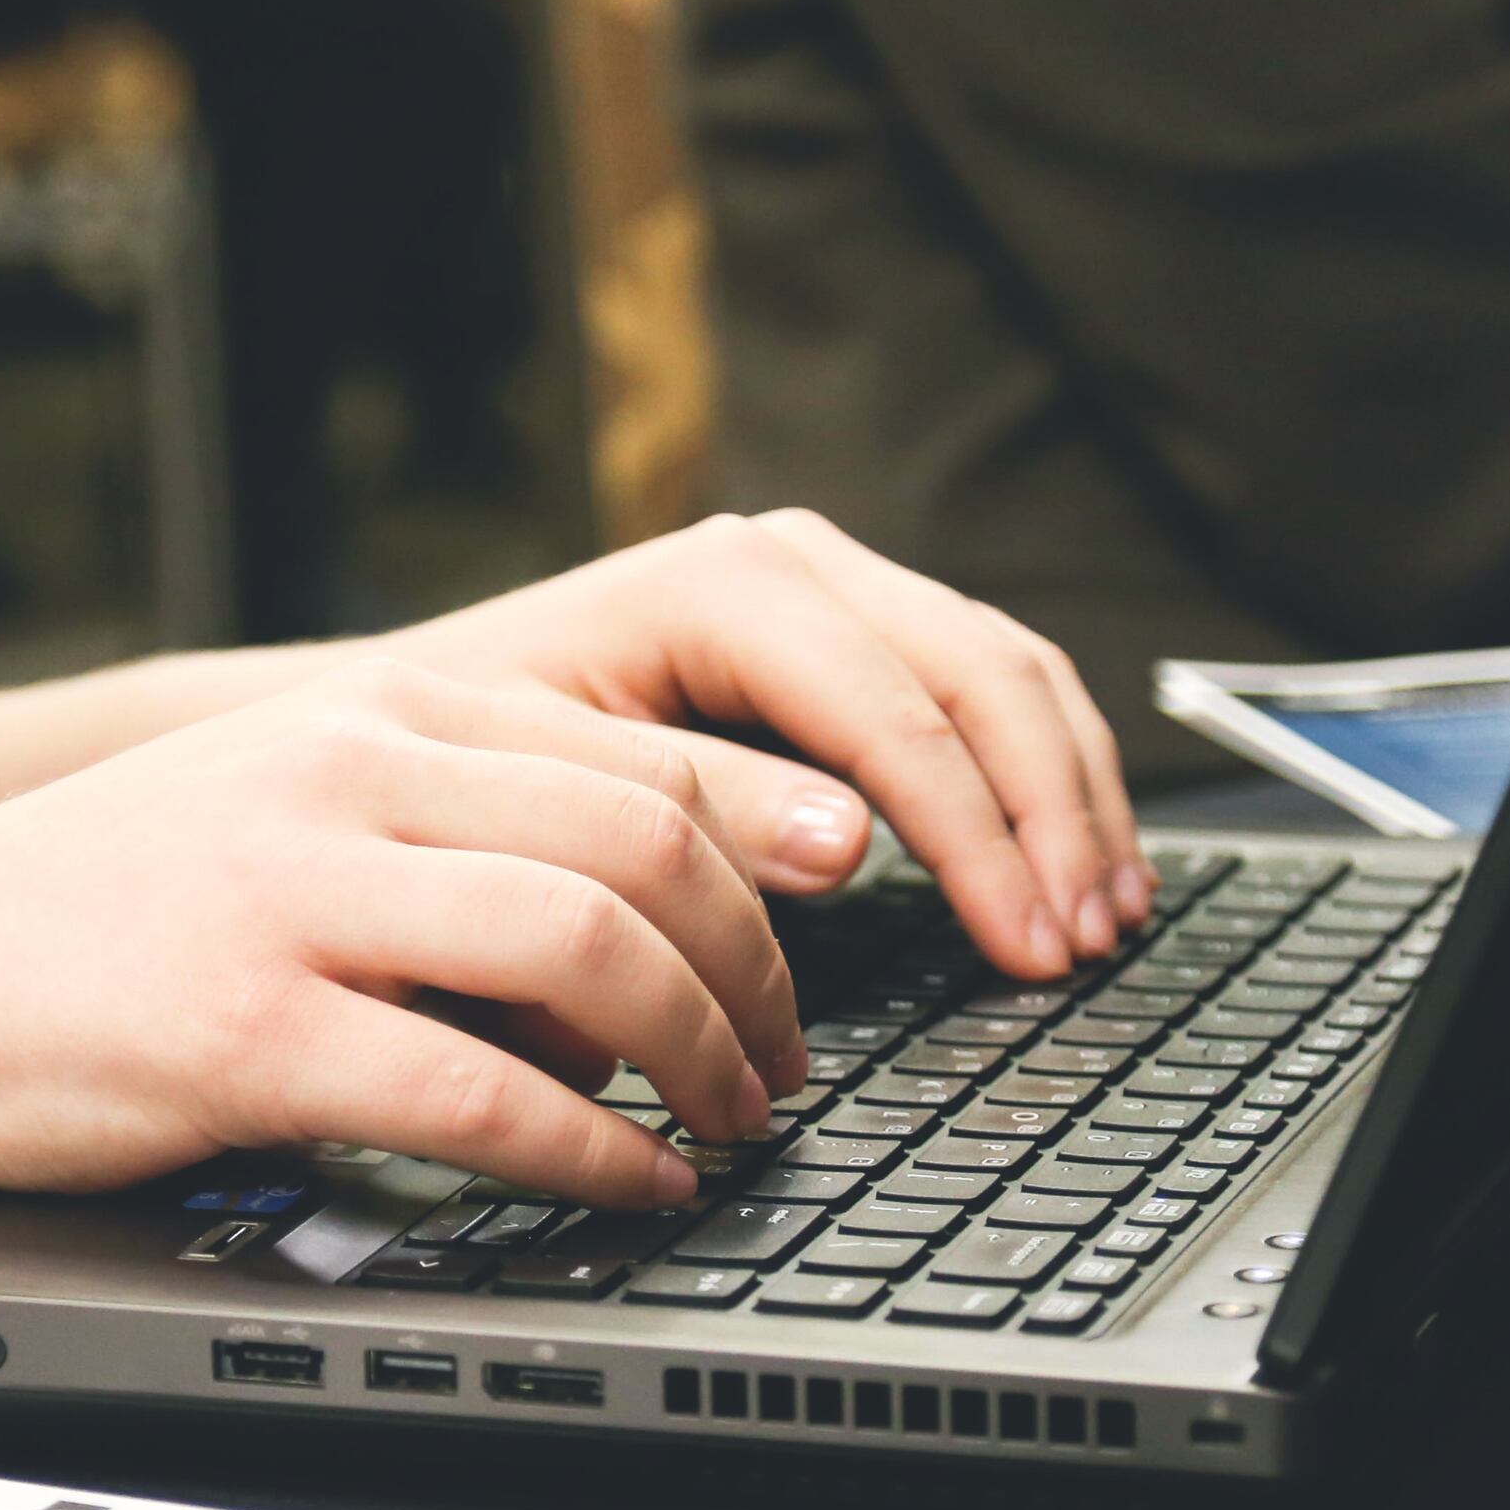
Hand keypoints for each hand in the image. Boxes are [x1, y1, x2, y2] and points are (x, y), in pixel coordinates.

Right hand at [0, 661, 809, 1208]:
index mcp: (369, 716)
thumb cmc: (85, 927)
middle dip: (759, 968)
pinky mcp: (246, 1031)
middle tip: (787, 1066)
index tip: (830, 931)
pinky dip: (592, 1150)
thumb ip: (438, 835)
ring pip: (587, 946)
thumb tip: (632, 933)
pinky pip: (480, 1091)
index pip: (632, 756)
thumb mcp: (276, 814)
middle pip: (644, 844)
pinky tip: (632, 1187)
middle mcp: (343, 776)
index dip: (766, 854)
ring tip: (733, 1127)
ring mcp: (292, 897)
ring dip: (700, 1054)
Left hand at [391, 509, 1147, 980]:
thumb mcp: (558, 794)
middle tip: (1086, 945)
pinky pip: (985, 689)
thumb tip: (852, 845)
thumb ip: (702, 812)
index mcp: (722, 585)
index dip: (980, 840)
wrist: (400, 725)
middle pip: (982, 676)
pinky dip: (1043, 777)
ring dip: (1072, 798)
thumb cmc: (460, 769)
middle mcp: (791, 564)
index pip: (898, 713)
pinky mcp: (847, 635)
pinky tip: (1074, 861)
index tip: (1028, 944)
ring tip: (1109, 916)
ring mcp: (829, 589)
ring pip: (1007, 673)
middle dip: (1050, 819)